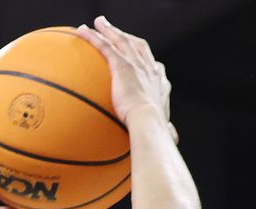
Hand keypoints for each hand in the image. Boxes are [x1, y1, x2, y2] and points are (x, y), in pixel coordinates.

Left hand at [73, 16, 174, 134]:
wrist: (148, 123)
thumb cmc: (156, 130)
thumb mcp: (165, 130)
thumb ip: (167, 132)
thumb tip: (173, 139)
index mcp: (160, 84)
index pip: (154, 67)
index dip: (147, 60)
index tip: (142, 58)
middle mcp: (150, 70)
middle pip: (138, 46)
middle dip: (126, 36)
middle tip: (116, 31)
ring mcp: (136, 65)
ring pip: (121, 41)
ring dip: (109, 30)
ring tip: (98, 23)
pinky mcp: (122, 66)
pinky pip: (105, 47)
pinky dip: (93, 37)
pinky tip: (81, 31)